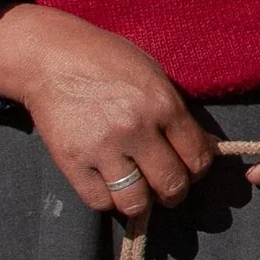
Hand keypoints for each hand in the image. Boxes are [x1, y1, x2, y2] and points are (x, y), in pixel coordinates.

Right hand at [0, 2, 216, 219]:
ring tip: (138, 189)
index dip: (198, 169)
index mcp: (163, 105)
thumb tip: (208, 147)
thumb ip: (180, 115)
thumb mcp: (154, 76)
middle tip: (166, 186)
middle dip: (174, 192)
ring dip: (142, 201)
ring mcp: (102, 148)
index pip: (198, 158)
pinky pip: (99, 201)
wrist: (51, 57)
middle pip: (172, 186)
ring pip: (136, 202)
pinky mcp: (71, 161)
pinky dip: (108, 199)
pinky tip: (110, 183)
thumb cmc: (108, 61)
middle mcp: (136, 129)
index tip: (189, 168)